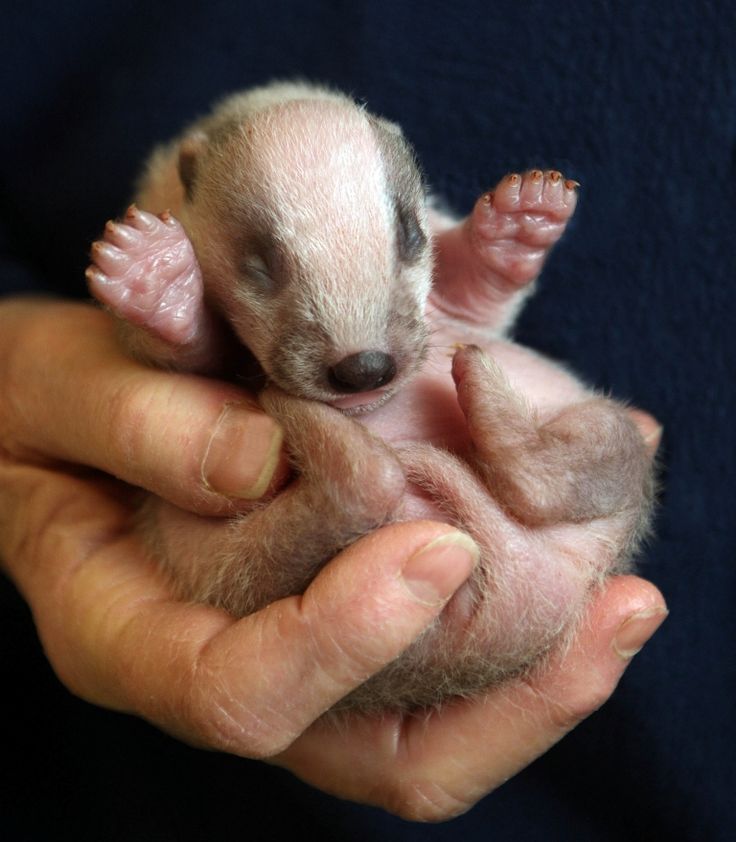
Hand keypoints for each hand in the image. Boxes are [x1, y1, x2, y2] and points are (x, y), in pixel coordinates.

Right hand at [0, 298, 666, 820]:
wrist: (45, 414)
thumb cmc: (33, 405)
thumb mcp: (52, 390)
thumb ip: (134, 421)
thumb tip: (259, 465)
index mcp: (124, 631)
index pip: (235, 692)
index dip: (339, 638)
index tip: (436, 544)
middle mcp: (218, 662)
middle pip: (369, 751)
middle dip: (505, 703)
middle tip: (613, 610)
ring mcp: (284, 646)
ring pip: (421, 727)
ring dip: (534, 681)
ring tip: (623, 601)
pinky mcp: (325, 604)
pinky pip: (430, 659)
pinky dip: (511, 626)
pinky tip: (573, 556)